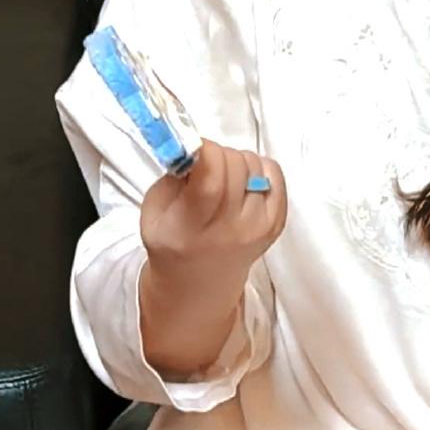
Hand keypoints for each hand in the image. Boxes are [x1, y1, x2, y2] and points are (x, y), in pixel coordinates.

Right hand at [141, 142, 285, 282]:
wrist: (199, 284)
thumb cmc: (172, 242)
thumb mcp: (154, 211)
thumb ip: (173, 175)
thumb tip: (197, 146)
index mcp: (193, 228)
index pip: (212, 175)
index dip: (205, 150)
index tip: (194, 151)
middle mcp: (231, 230)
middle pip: (236, 164)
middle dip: (217, 154)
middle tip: (205, 167)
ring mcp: (258, 228)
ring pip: (254, 165)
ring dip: (237, 162)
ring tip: (223, 179)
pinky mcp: (276, 224)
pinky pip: (275, 174)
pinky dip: (259, 169)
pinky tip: (243, 182)